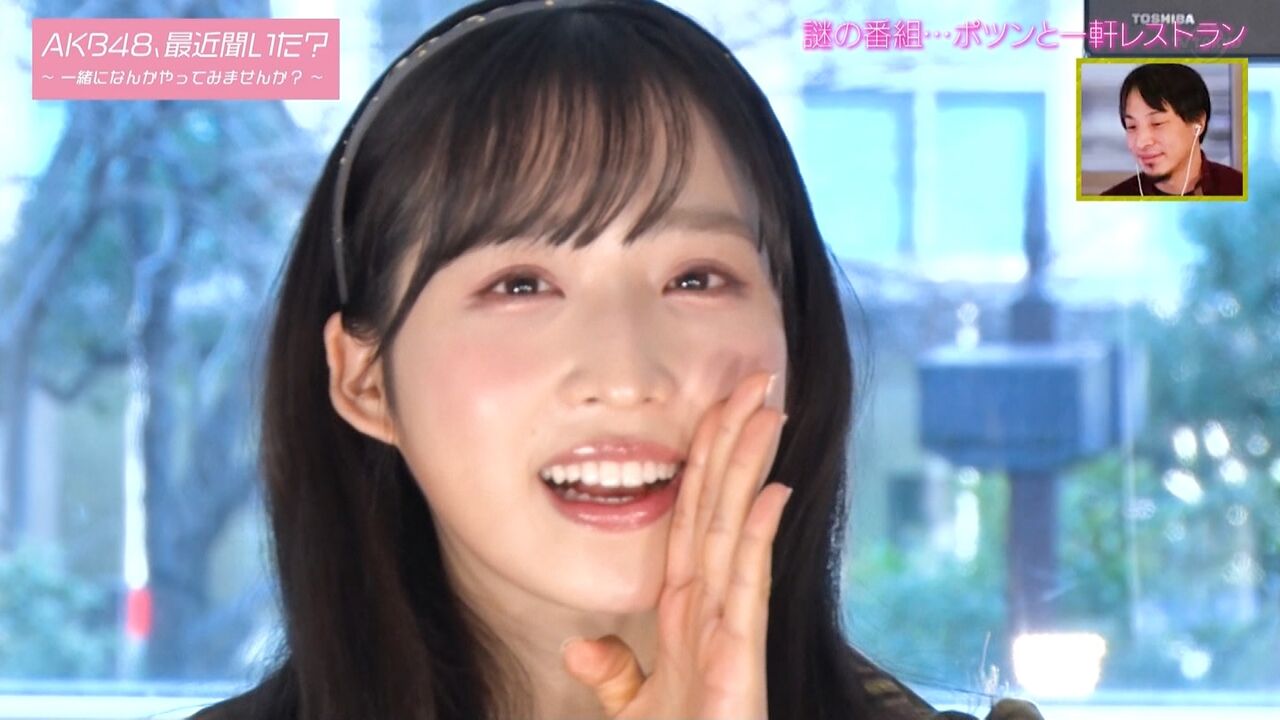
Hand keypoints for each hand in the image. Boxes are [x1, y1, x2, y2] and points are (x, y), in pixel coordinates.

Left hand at [563, 371, 790, 719]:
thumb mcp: (629, 709)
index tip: (718, 407)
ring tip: (766, 411)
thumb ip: (612, 673)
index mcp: (685, 608)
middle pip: (721, 506)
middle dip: (735, 442)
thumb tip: (582, 646)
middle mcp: (712, 605)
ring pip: (737, 529)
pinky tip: (772, 492)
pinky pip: (746, 583)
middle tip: (754, 381)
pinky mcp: (739, 654)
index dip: (705, 459)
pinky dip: (758, 537)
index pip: (694, 515)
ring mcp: (730, 625)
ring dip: (750, 469)